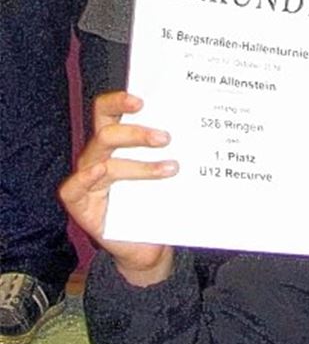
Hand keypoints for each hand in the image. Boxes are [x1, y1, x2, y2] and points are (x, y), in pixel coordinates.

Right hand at [59, 92, 176, 285]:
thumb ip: (170, 146)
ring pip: (104, 158)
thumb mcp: (166, 168)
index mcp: (116, 139)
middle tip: (167, 138)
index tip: (143, 100)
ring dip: (139, 164)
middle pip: (106, 131)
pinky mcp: (80, 204)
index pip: (107, 110)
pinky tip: (101, 172)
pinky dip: (87, 177)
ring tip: (171, 169)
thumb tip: (199, 121)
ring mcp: (87, 178)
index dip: (119, 101)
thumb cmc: (158, 198)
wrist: (148, 243)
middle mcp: (98, 154)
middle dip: (137, 133)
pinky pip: (73, 187)